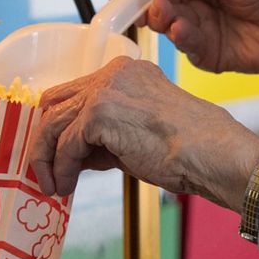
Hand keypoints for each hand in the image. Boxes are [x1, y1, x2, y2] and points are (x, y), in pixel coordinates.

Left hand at [29, 57, 258, 203]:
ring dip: (47, 158)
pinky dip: (61, 168)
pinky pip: (66, 145)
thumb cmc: (188, 150)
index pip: (76, 93)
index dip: (60, 125)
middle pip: (56, 103)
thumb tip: (73, 154)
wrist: (212, 155)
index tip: (56, 154)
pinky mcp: (100, 114)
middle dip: (47, 139)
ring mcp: (105, 91)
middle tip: (46, 170)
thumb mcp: (137, 134)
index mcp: (126, 73)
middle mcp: (113, 74)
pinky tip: (66, 185)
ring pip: (55, 124)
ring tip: (53, 184)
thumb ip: (104, 136)